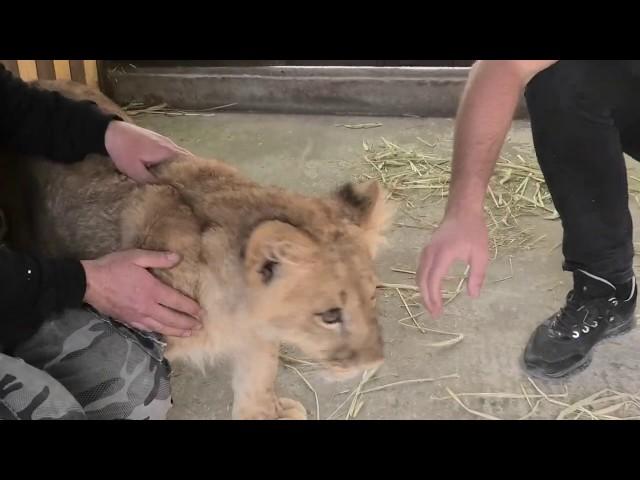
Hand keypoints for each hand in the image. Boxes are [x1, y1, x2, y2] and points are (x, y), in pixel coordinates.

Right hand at [81, 249, 202, 336]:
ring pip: (161, 327)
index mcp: (152, 290)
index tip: (201, 312)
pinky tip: (164, 333)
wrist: (88, 282)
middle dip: (187, 323)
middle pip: (172, 319)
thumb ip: (158, 258)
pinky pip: (147, 329)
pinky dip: (159, 332)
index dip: (190, 308)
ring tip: (189, 334)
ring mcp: (137, 316)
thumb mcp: (136, 256)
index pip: (176, 302)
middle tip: (200, 327)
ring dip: (177, 331)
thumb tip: (178, 257)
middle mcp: (147, 306)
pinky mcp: (127, 320)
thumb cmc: (113, 267)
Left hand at [104, 121, 190, 182]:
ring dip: (182, 168)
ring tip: (183, 183)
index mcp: (168, 152)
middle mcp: (171, 146)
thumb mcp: (134, 171)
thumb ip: (151, 181)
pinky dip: (174, 163)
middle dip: (190, 173)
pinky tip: (170, 173)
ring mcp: (166, 142)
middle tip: (192, 189)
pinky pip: (172, 154)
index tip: (196, 189)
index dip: (195, 176)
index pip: (190, 165)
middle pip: (188, 160)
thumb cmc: (123, 150)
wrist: (111, 131)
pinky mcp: (159, 141)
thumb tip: (166, 190)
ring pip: (180, 158)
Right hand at [416, 212, 488, 316]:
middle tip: (434, 313)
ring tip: (432, 304)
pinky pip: (421, 268)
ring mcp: (426, 250)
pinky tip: (430, 288)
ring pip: (419, 274)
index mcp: (443, 255)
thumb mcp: (481, 254)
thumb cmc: (473, 231)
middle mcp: (430, 253)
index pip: (433, 280)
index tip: (439, 311)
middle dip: (426, 298)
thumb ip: (477, 276)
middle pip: (422, 280)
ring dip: (424, 290)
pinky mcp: (427, 249)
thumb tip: (473, 295)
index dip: (434, 297)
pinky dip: (423, 281)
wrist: (462, 210)